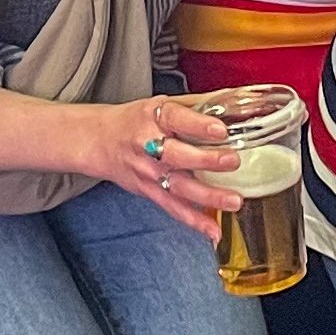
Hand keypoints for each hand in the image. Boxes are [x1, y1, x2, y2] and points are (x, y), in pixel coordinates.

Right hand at [87, 94, 240, 239]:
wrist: (100, 140)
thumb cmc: (135, 120)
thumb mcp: (160, 103)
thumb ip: (195, 105)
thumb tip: (235, 104)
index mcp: (153, 116)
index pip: (176, 118)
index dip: (198, 125)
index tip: (220, 130)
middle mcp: (149, 144)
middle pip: (177, 155)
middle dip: (206, 160)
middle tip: (232, 162)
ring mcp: (149, 172)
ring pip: (178, 186)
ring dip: (207, 196)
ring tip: (233, 200)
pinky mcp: (149, 192)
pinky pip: (173, 208)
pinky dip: (194, 221)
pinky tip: (213, 230)